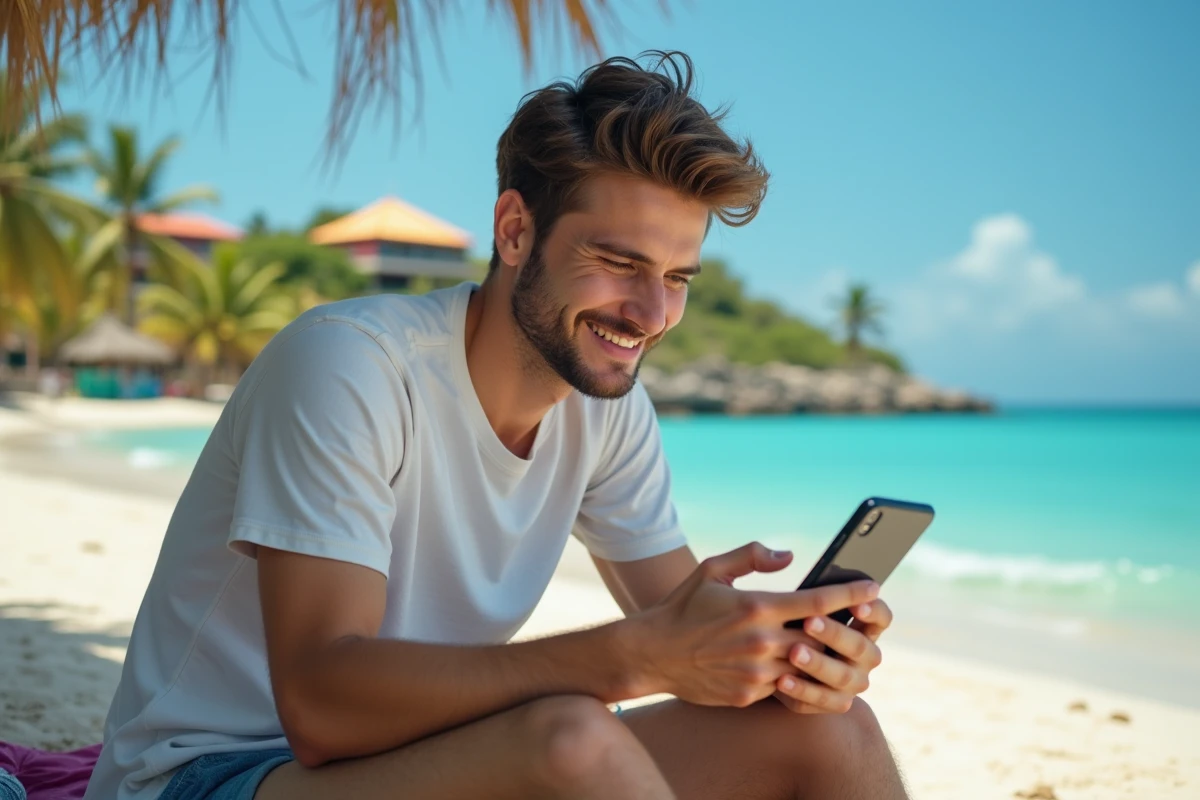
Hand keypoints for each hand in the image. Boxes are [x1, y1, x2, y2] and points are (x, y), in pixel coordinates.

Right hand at [631, 542, 879, 708]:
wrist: (652, 653)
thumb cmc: (684, 606)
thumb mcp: (713, 569)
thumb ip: (752, 556)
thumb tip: (789, 556)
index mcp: (757, 606)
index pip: (817, 601)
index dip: (850, 594)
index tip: (874, 588)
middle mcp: (761, 641)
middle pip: (820, 636)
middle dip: (843, 627)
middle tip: (861, 619)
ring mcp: (756, 673)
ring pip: (806, 664)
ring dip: (820, 655)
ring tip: (833, 645)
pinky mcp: (749, 695)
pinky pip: (783, 685)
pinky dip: (792, 674)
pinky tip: (794, 665)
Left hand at [772, 597, 892, 713]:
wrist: (778, 663)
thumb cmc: (794, 625)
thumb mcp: (803, 607)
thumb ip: (809, 595)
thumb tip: (792, 565)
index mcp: (865, 628)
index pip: (881, 617)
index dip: (873, 611)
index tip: (856, 604)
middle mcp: (866, 656)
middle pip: (859, 646)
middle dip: (834, 634)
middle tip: (808, 622)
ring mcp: (854, 682)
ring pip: (842, 676)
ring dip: (818, 663)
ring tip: (793, 652)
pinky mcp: (837, 703)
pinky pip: (822, 700)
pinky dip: (802, 690)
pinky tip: (781, 679)